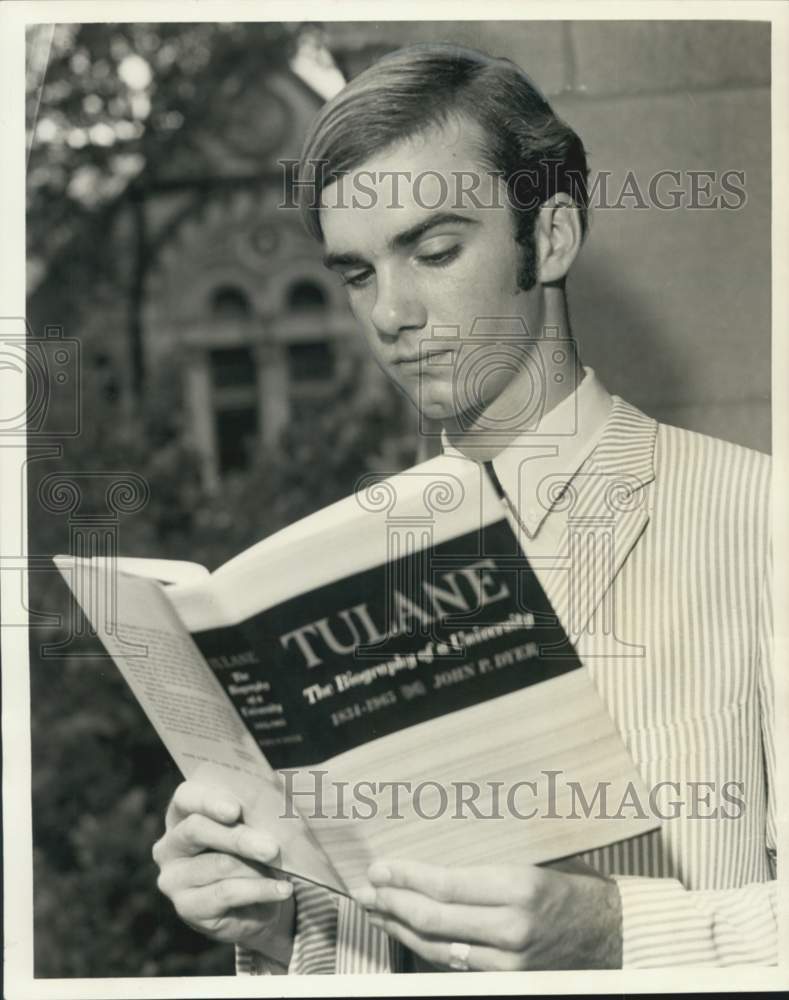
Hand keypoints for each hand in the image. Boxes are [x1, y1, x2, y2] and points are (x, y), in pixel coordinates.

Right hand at [152, 780, 294, 955]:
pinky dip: (260, 890)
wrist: (254, 902)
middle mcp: (170, 845)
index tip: (235, 810)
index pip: (186, 798)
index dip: (209, 801)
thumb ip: (254, 811)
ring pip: (218, 864)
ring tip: (283, 869)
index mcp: (182, 813)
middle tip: (272, 848)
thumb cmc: (252, 850)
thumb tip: (277, 802)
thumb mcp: (253, 825)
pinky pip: (227, 893)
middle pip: (197, 830)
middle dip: (239, 838)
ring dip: (256, 867)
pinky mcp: (187, 907)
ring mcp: (174, 879)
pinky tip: (282, 889)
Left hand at [352, 858, 621, 970]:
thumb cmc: (572, 884)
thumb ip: (487, 862)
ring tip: (375, 912)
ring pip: (437, 947)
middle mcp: (511, 927)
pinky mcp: (510, 980)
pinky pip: (455, 965)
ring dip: (400, 929)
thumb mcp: (535, 859)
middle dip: (391, 904)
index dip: (405, 878)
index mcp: (518, 887)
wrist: (614, 933)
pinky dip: (425, 948)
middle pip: (433, 919)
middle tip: (364, 891)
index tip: (378, 868)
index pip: (444, 884)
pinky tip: (407, 933)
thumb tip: (433, 846)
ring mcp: (509, 962)